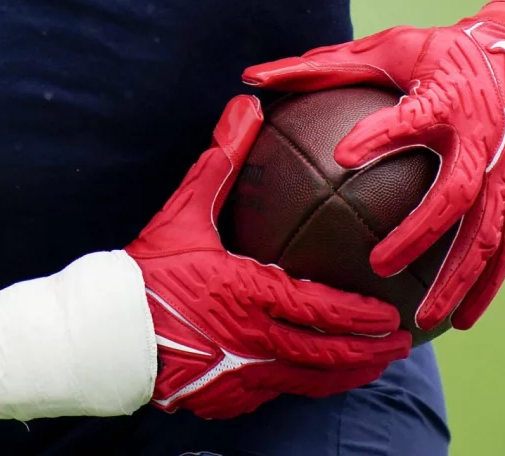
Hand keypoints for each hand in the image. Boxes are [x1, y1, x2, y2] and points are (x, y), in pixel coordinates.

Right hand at [126, 95, 410, 419]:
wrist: (102, 332)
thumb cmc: (145, 271)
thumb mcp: (183, 211)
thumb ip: (221, 161)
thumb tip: (247, 107)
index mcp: (247, 295)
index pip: (319, 311)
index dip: (360, 316)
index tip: (391, 313)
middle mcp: (250, 342)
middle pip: (326, 354)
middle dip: (370, 351)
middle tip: (402, 343)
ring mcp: (238, 376)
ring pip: (307, 381)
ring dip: (346, 374)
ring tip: (373, 366)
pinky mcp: (223, 398)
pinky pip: (274, 395)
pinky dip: (303, 387)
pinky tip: (312, 379)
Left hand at [243, 0, 504, 330]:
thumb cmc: (443, 52)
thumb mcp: (388, 47)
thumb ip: (323, 66)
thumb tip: (251, 76)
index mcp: (445, 99)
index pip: (410, 119)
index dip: (380, 136)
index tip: (341, 155)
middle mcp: (482, 140)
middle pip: (454, 196)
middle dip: (419, 234)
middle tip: (377, 267)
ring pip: (486, 236)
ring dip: (457, 280)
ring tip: (422, 320)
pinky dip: (486, 284)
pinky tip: (462, 320)